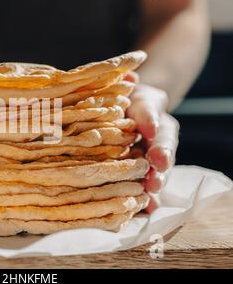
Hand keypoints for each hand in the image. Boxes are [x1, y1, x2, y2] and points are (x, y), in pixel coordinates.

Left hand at [126, 72, 179, 212]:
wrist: (126, 109)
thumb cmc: (121, 95)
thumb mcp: (123, 85)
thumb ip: (126, 81)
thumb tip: (128, 76)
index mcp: (149, 108)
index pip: (150, 114)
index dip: (150, 123)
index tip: (150, 135)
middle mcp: (155, 132)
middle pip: (162, 146)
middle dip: (159, 159)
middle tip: (156, 172)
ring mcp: (152, 152)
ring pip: (158, 166)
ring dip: (155, 180)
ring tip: (152, 192)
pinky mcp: (144, 169)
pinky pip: (147, 182)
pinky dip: (148, 196)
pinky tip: (146, 207)